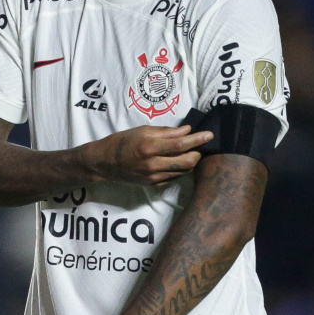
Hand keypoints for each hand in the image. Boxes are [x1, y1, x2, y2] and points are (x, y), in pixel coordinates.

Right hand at [84, 125, 212, 186]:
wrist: (104, 163)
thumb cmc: (121, 142)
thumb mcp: (142, 130)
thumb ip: (166, 132)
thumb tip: (186, 131)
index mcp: (150, 147)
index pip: (181, 144)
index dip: (198, 139)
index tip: (209, 134)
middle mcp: (153, 164)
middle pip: (187, 162)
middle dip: (198, 153)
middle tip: (200, 146)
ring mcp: (153, 177)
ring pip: (183, 171)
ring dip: (191, 162)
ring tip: (191, 152)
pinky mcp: (153, 184)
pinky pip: (174, 178)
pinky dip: (180, 169)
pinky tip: (179, 161)